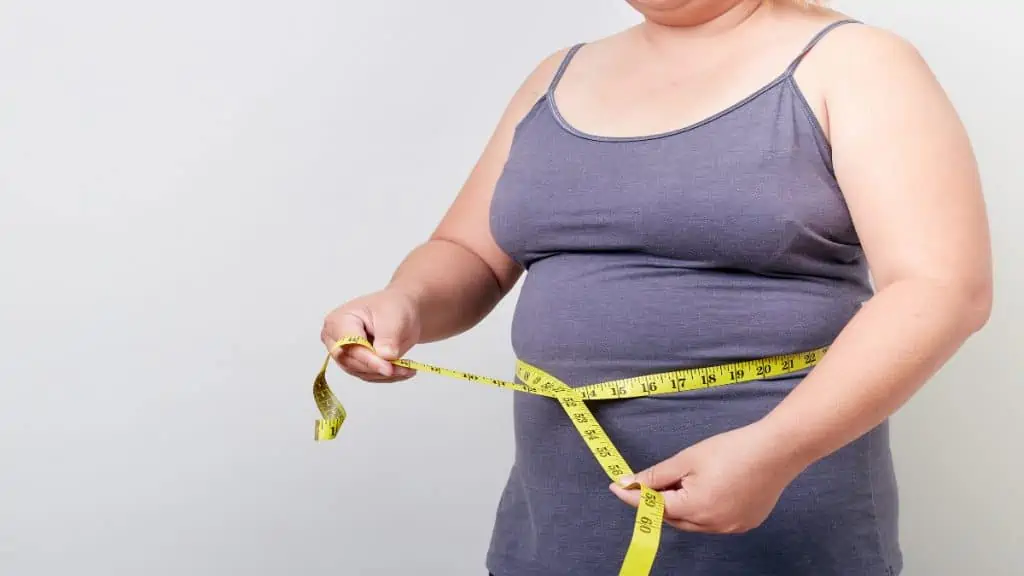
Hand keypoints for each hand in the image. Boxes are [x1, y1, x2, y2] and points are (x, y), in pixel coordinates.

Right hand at [320, 287, 421, 382]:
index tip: (388, 368)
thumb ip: (388, 337)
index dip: (368, 359)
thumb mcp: (393, 316)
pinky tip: (405, 370)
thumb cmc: (393, 307)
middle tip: (404, 368)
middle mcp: (336, 340)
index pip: (349, 346)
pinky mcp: (357, 365)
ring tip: (408, 367)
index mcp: (338, 321)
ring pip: (362, 372)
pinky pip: (371, 376)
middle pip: (352, 363)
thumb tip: (385, 356)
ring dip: (387, 374)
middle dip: (379, 367)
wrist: (401, 312)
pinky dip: (388, 376)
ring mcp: (345, 354)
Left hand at [608, 421, 806, 533]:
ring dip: (681, 506)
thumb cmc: (731, 449)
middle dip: (658, 501)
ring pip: (694, 521)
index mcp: (695, 509)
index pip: (653, 507)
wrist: (777, 450)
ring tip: (681, 481)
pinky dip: (702, 509)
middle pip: (674, 517)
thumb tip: (629, 482)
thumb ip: (656, 475)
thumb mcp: (687, 459)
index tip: (615, 486)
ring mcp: (730, 528)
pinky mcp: (745, 523)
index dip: (633, 497)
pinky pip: (714, 521)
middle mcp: (712, 525)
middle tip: (649, 481)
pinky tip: (707, 489)